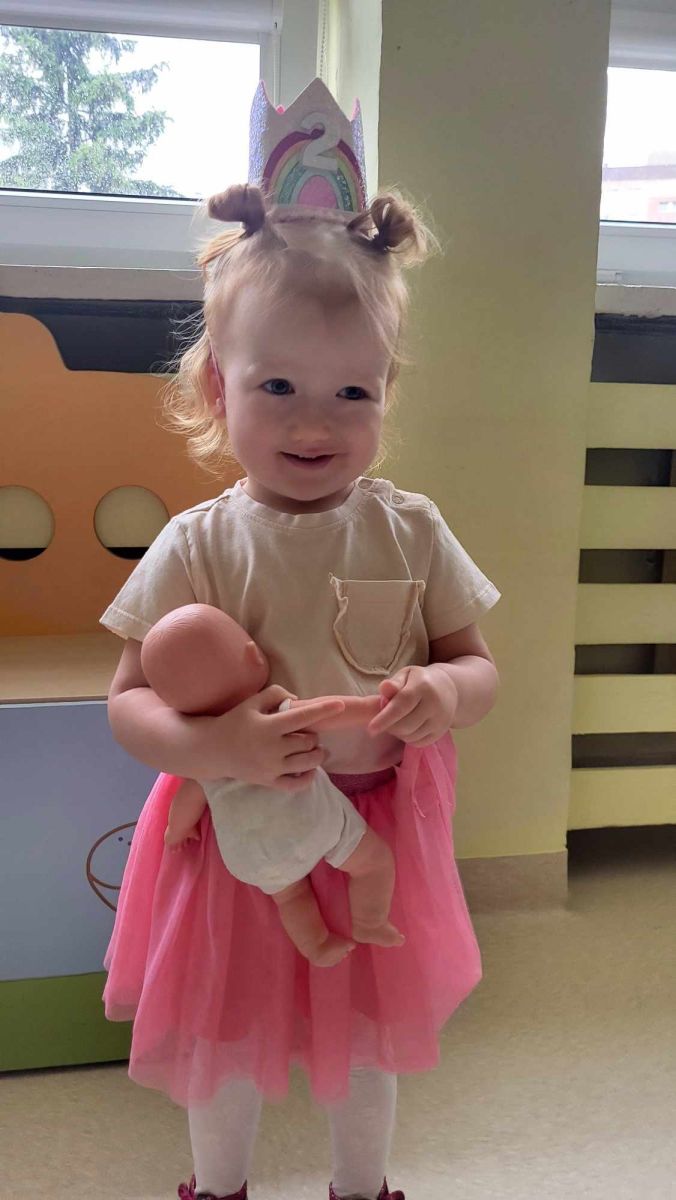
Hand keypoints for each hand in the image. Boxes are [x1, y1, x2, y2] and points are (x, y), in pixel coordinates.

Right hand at [210, 685, 344, 792]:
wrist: (212, 750)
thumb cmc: (234, 722)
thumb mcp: (251, 702)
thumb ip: (276, 694)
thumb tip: (298, 701)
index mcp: (269, 726)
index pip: (303, 717)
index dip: (324, 710)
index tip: (341, 705)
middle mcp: (272, 748)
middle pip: (308, 742)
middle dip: (313, 736)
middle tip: (307, 733)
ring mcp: (271, 768)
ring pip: (307, 763)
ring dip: (316, 754)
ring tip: (315, 749)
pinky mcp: (269, 782)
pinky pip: (296, 784)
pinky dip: (308, 777)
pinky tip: (311, 769)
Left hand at [366, 664, 458, 747]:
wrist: (449, 689)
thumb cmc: (419, 681)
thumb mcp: (406, 675)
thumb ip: (394, 683)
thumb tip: (384, 687)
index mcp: (423, 686)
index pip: (402, 704)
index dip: (385, 718)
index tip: (371, 728)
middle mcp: (435, 704)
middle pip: (406, 725)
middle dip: (389, 726)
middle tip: (383, 721)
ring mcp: (440, 720)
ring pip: (411, 736)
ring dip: (398, 733)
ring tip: (396, 722)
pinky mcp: (441, 732)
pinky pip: (419, 743)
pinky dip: (408, 739)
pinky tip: (407, 727)